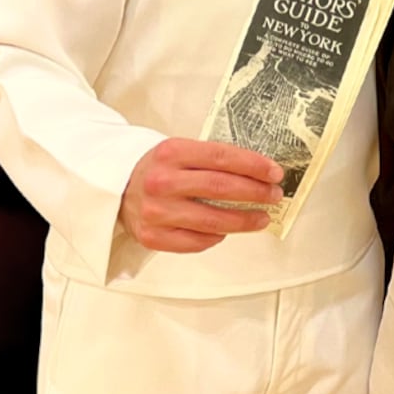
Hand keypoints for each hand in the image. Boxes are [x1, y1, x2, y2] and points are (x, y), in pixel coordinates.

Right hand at [118, 138, 284, 252]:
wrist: (118, 189)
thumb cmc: (159, 169)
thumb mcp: (181, 152)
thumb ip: (213, 160)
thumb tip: (259, 174)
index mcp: (172, 152)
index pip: (222, 157)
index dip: (254, 165)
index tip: (275, 173)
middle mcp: (162, 181)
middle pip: (221, 188)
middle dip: (255, 193)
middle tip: (274, 196)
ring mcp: (156, 211)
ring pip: (213, 220)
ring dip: (244, 220)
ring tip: (261, 218)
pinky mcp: (153, 236)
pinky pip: (197, 241)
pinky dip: (217, 236)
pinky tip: (227, 230)